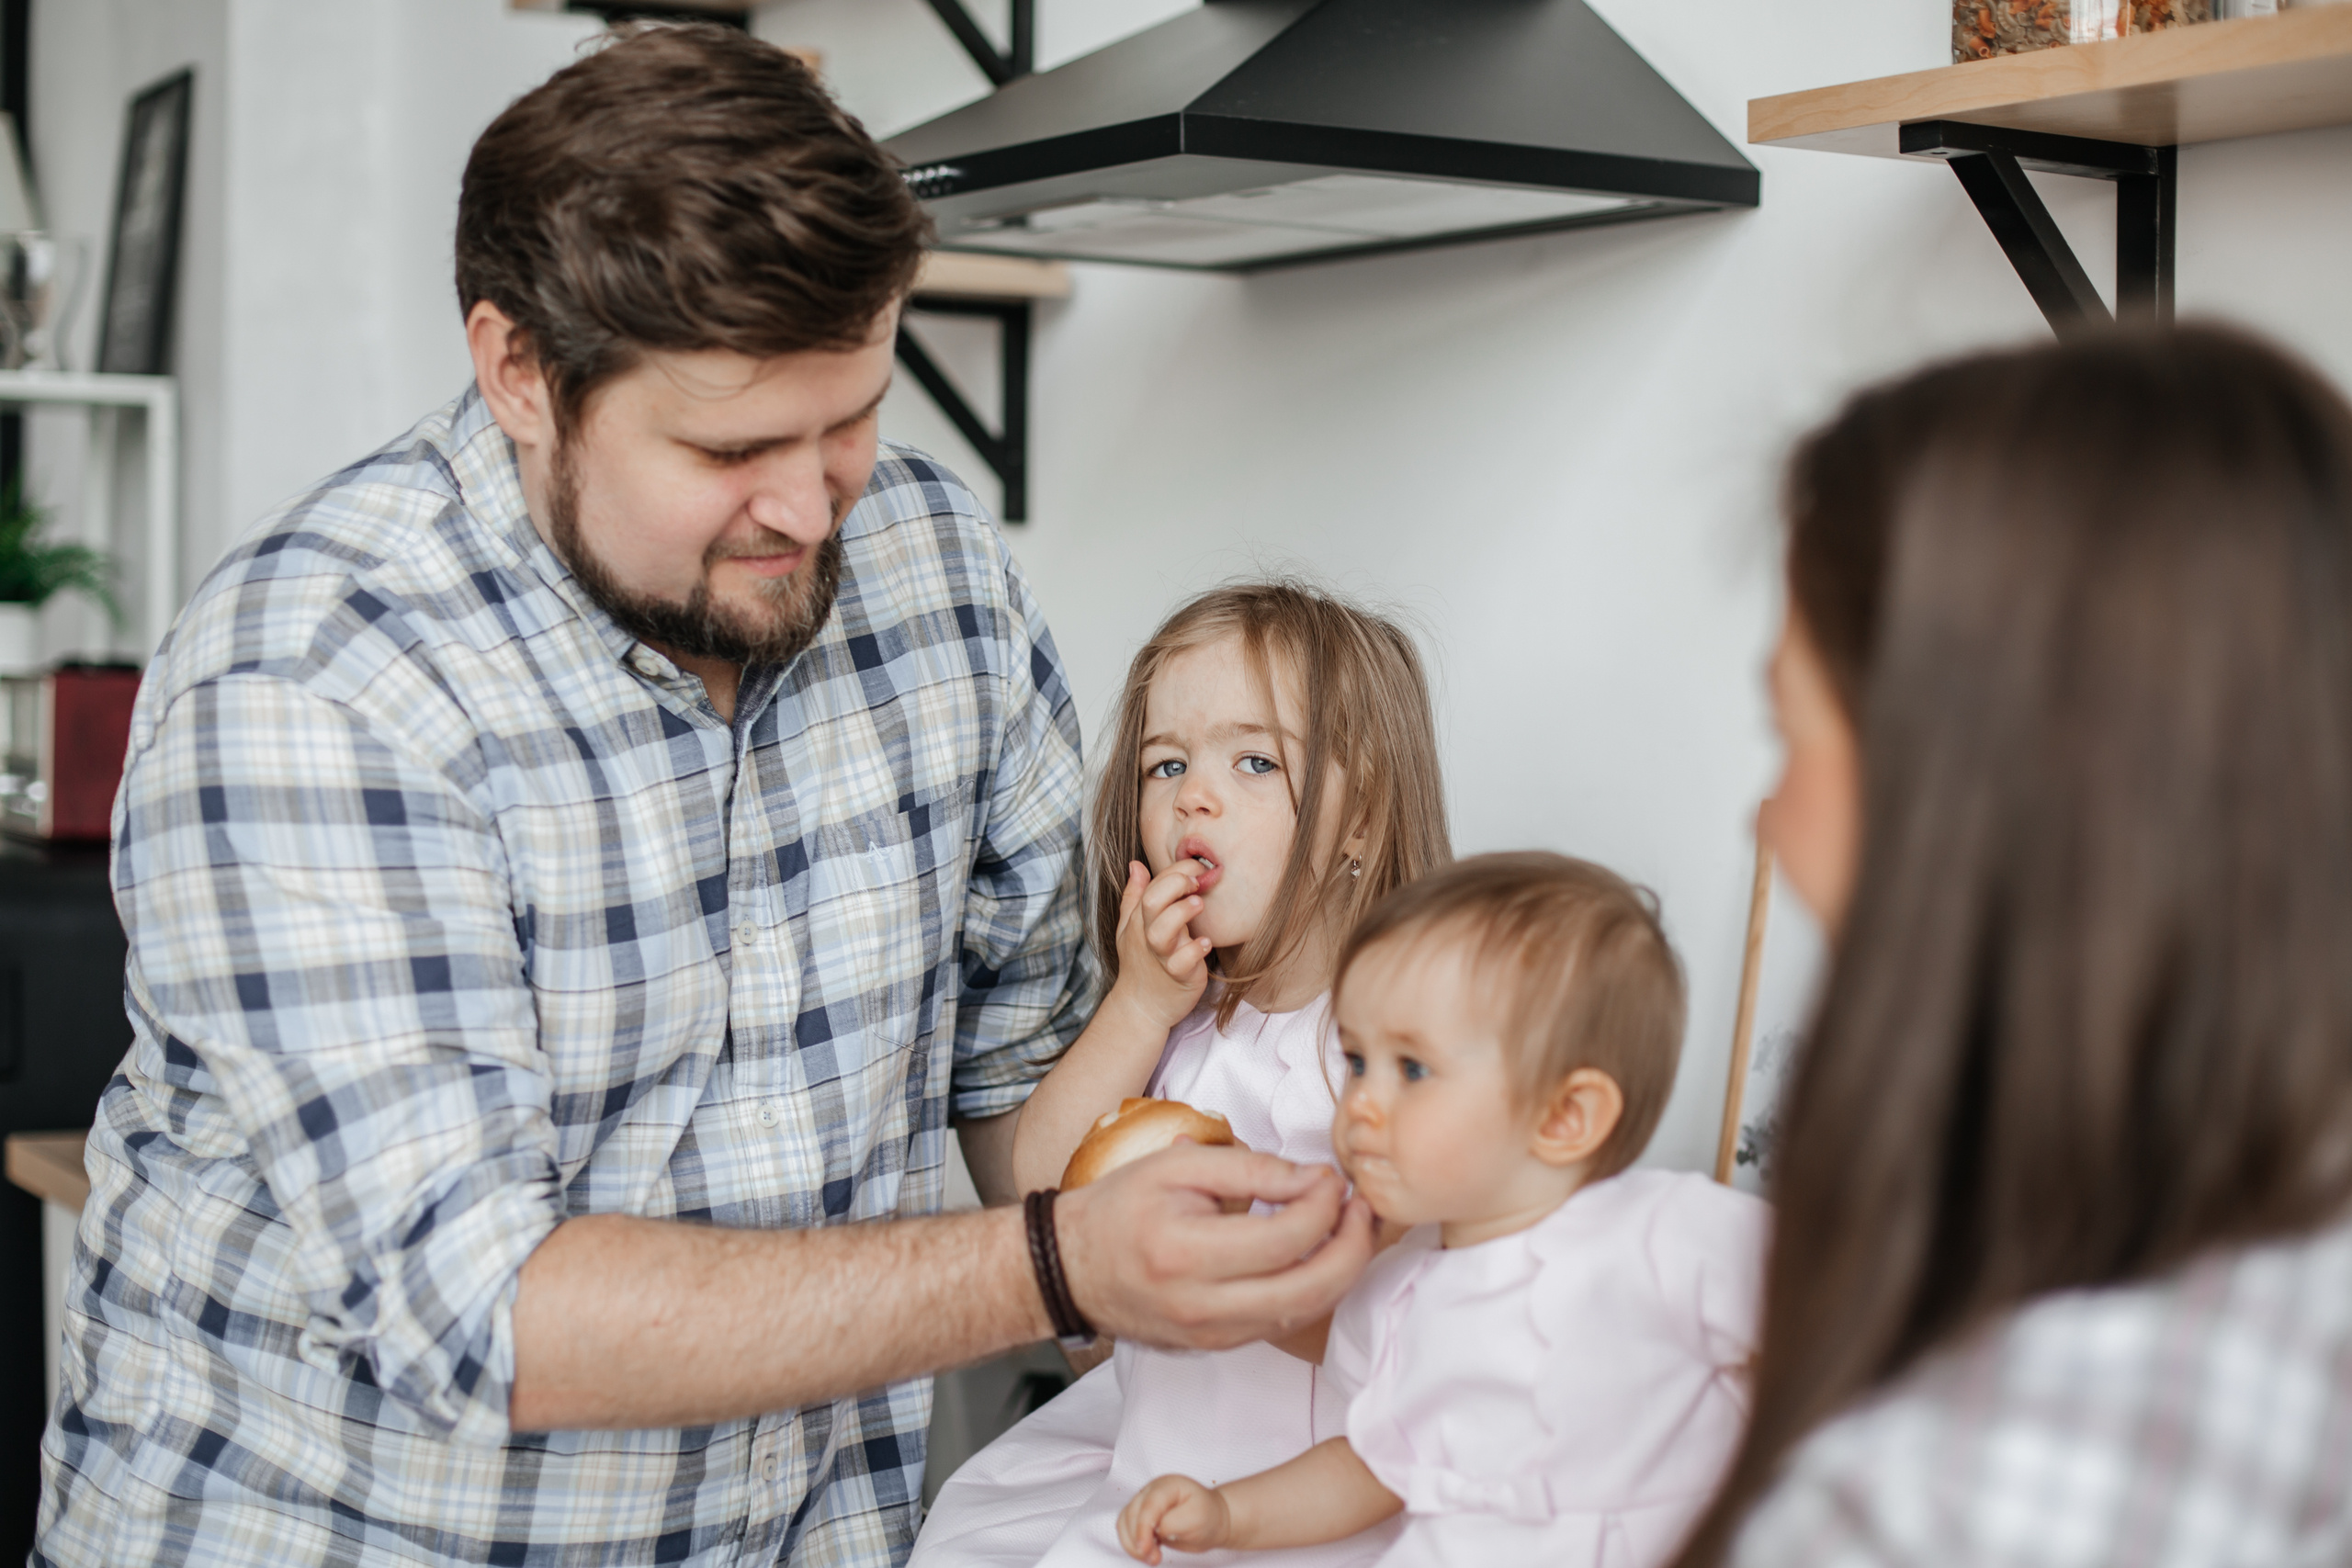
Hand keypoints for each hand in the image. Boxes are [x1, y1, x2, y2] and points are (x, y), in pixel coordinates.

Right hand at [1056, 1143, 1374, 1350]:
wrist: (1070, 1269)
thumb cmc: (1120, 1209)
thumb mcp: (1178, 1167)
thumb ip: (1251, 1169)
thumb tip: (1316, 1179)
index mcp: (1186, 1255)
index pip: (1285, 1239)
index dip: (1324, 1205)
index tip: (1332, 1177)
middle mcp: (1202, 1307)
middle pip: (1310, 1289)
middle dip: (1353, 1246)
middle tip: (1363, 1208)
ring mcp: (1213, 1336)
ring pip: (1305, 1314)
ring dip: (1342, 1271)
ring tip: (1351, 1227)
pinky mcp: (1219, 1347)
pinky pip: (1284, 1324)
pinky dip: (1314, 1290)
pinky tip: (1320, 1255)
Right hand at [1110, 859, 1213, 1031]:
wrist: (1141, 1007)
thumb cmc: (1140, 963)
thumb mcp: (1130, 928)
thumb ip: (1133, 896)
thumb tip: (1136, 865)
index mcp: (1141, 920)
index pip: (1153, 886)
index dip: (1175, 871)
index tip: (1196, 869)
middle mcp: (1150, 936)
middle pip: (1152, 903)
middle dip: (1175, 885)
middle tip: (1197, 882)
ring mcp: (1164, 957)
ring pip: (1163, 932)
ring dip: (1181, 914)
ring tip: (1199, 904)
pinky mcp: (1180, 977)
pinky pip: (1182, 963)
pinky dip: (1194, 951)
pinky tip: (1205, 943)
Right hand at [1118, 1474, 1229, 1563]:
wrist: (1211, 1521)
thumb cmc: (1207, 1516)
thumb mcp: (1197, 1518)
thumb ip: (1174, 1522)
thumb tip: (1156, 1530)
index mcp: (1167, 1486)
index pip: (1149, 1505)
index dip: (1143, 1528)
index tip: (1145, 1549)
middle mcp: (1152, 1491)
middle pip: (1133, 1514)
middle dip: (1139, 1540)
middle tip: (1155, 1559)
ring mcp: (1144, 1503)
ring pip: (1124, 1523)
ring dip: (1133, 1545)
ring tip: (1152, 1558)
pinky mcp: (1140, 1517)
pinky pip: (1125, 1530)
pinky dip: (1131, 1545)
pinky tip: (1146, 1553)